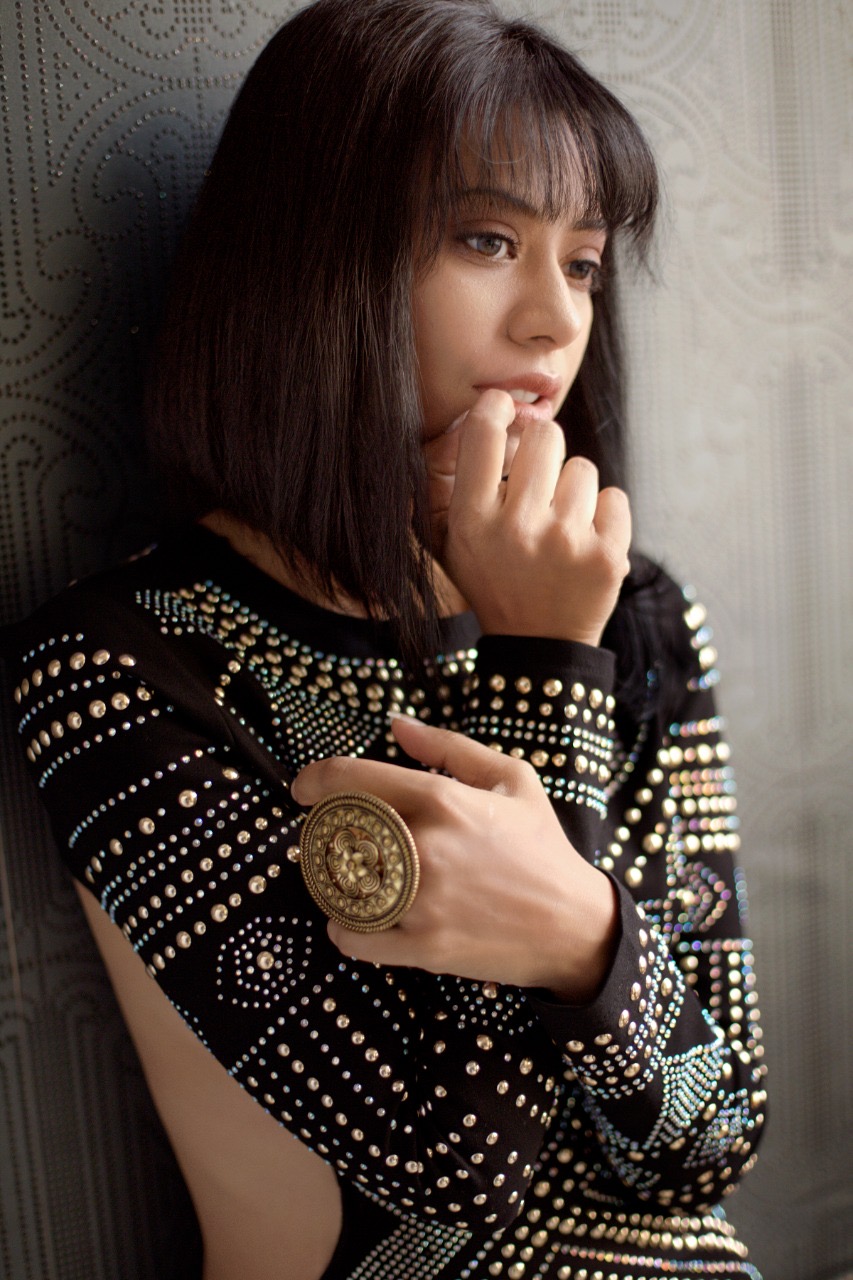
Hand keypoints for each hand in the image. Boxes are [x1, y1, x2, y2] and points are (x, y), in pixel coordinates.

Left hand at [291, 715, 617, 1000]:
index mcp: (444, 799)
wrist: (572, 924)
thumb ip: (449, 747)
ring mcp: (421, 900)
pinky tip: (353, 918)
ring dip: (330, 879)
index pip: (352, 779)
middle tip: (329, 835)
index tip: (303, 788)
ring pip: (338, 885)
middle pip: (338, 831)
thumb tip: (396, 724)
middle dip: (324, 831)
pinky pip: (351, 937)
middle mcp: (425, 847)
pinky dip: (342, 928)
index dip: (315, 779)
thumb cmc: (540, 847)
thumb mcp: (511, 779)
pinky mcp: (421, 945)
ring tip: (343, 875)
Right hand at [424, 390, 630, 645]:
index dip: (496, 408)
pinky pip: (614, 497)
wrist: (537, 645)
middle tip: (540, 481)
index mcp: (472, 521)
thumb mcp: (457, 541)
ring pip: (583, 467)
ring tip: (561, 526)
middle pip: (545, 436)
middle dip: (545, 451)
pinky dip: (603, 516)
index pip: (483, 434)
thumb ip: (464, 481)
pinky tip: (585, 542)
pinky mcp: (607, 556)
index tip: (504, 408)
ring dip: (574, 490)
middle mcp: (518, 527)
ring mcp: (566, 542)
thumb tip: (490, 410)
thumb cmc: (495, 580)